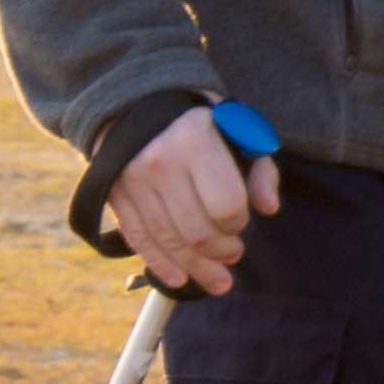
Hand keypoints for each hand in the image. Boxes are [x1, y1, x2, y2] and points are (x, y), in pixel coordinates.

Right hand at [118, 105, 280, 293]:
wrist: (136, 103)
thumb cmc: (201, 120)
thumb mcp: (238, 129)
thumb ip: (260, 168)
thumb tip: (269, 209)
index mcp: (194, 141)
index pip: (226, 204)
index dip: (239, 223)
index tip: (242, 223)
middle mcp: (159, 162)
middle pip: (196, 230)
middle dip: (221, 251)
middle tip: (234, 255)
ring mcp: (131, 181)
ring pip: (167, 240)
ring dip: (196, 267)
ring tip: (217, 280)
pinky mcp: (114, 195)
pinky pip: (138, 237)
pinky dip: (159, 263)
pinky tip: (178, 279)